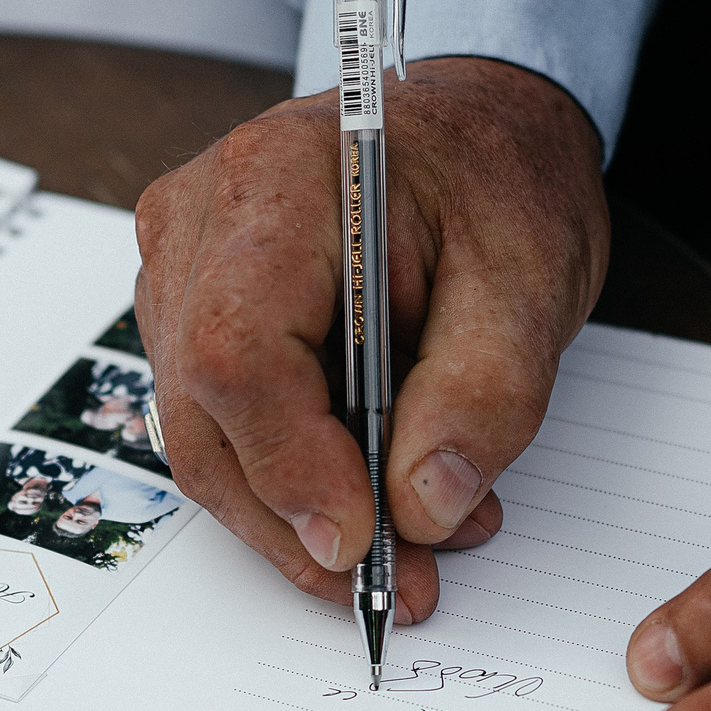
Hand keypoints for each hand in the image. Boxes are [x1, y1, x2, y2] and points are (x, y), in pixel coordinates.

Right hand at [133, 57, 607, 618]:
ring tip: (418, 538)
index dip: (291, 465)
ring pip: (204, 438)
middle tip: (404, 583)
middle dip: (300, 521)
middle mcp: (197, 220)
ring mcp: (180, 268)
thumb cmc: (497, 179)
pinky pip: (219, 426)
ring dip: (301, 515)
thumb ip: (483, 394)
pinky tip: (376, 496)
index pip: (236, 352)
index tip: (364, 540)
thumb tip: (422, 506)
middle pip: (205, 415)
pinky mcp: (192, 313)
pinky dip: (294, 482)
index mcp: (276, 182)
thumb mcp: (530, 280)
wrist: (476, 128)